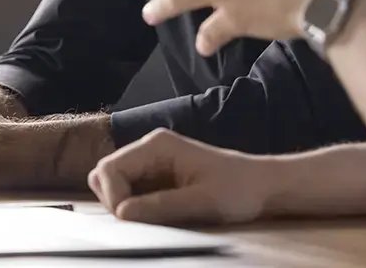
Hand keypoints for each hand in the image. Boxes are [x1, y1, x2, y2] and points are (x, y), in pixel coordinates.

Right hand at [89, 129, 268, 224]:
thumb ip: (160, 206)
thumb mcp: (201, 202)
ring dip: (123, 205)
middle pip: (105, 174)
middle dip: (113, 201)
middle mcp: (150, 148)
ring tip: (151, 218)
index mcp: (158, 145)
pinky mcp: (156, 177)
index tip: (129, 220)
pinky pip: (130, 193)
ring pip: (114, 184)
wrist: (260, 186)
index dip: (112, 197)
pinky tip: (157, 216)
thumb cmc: (238, 189)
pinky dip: (134, 208)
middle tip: (140, 220)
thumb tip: (122, 213)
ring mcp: (152, 162)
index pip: (109, 168)